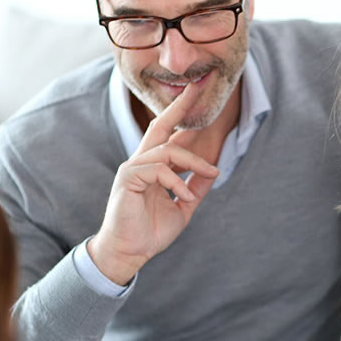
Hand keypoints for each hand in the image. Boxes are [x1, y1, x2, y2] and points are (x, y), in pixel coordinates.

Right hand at [88, 86, 220, 283]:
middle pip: (159, 125)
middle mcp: (140, 162)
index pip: (167, 134)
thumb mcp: (182, 208)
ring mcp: (132, 168)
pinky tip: (185, 196)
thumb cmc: (150, 232)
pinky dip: (177, 181)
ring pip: (168, 150)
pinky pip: (158, 170)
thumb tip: (213, 171)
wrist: (130, 252)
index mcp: (153, 167)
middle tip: (196, 88)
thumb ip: (195, 188)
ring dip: (194, 161)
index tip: (195, 94)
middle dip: (178, 105)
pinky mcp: (128, 178)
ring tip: (211, 173)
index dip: (180, 114)